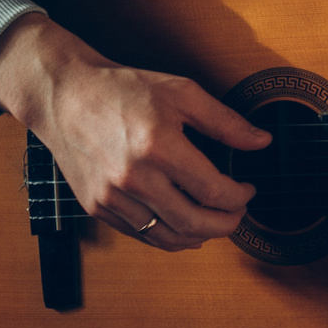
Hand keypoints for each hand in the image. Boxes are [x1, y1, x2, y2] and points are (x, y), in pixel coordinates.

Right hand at [0, 13, 268, 249]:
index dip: (239, 197)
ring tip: (214, 222)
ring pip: (167, 237)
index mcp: (158, 146)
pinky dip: (168, 235)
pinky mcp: (96, 206)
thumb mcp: (182, 92)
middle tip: (238, 213)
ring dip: (199, 236)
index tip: (248, 189)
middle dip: (226, 224)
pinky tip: (182, 222)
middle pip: (194, 224)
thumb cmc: (123, 90)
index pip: (213, 191)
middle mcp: (133, 178)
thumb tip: (262, 142)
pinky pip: (141, 234)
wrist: (65, 96)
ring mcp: (111, 197)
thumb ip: (225, 122)